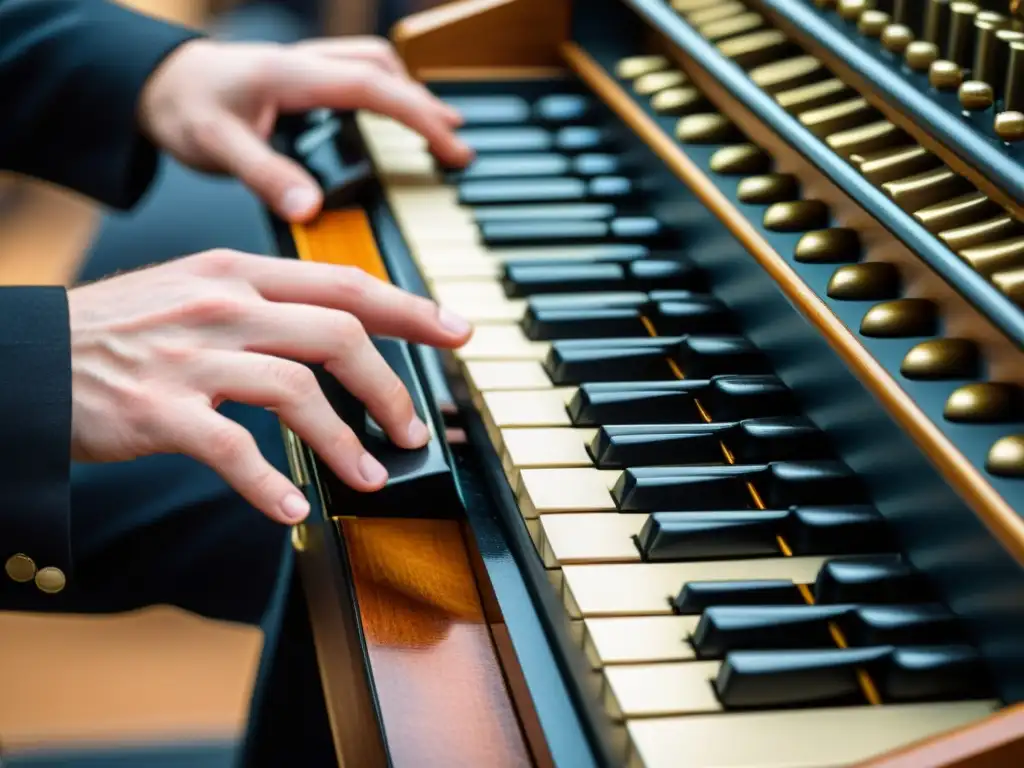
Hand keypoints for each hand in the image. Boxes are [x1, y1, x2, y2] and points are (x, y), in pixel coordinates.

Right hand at [68, 250, 471, 523]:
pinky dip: (270, 483)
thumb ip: (268, 300)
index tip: (455, 332)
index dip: (411, 308)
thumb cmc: (125, 331)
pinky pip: (233, 449)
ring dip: (347, 442)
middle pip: (339, 334)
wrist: (31, 356)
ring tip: (372, 475)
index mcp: (240, 273)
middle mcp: (224, 306)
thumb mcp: (198, 287)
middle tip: (417, 427)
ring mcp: (192, 356)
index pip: (345, 283)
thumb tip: (342, 329)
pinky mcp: (161, 410)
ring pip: (299, 391)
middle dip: (393, 386)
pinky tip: (294, 508)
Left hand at [138, 36, 472, 221]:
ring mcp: (305, 68)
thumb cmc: (182, 107)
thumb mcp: (216, 145)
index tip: (451, 148)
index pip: (373, 88)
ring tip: (440, 132)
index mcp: (291, 73)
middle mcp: (305, 63)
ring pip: (374, 67)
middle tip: (458, 148)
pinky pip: (358, 76)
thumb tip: (313, 208)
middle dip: (427, 107)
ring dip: (410, 96)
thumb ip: (265, 176)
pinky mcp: (302, 80)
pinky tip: (394, 122)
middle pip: (385, 71)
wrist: (152, 84)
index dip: (418, 116)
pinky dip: (387, 96)